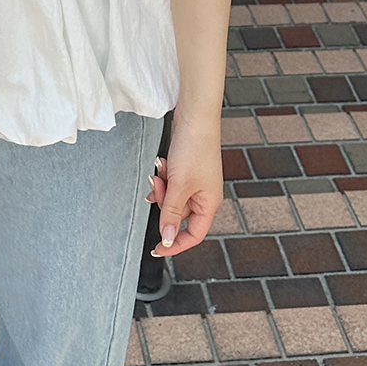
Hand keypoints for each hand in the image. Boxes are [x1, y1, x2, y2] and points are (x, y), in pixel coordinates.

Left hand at [144, 115, 223, 256]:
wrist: (195, 117)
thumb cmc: (193, 149)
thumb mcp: (180, 185)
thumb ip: (172, 213)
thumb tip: (167, 239)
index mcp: (209, 203)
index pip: (194, 234)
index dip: (176, 243)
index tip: (157, 248)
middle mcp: (205, 195)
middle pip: (178, 213)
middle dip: (164, 201)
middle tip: (158, 183)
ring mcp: (196, 181)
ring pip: (172, 197)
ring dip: (161, 186)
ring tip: (160, 170)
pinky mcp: (187, 169)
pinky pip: (170, 182)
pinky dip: (163, 176)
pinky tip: (160, 164)